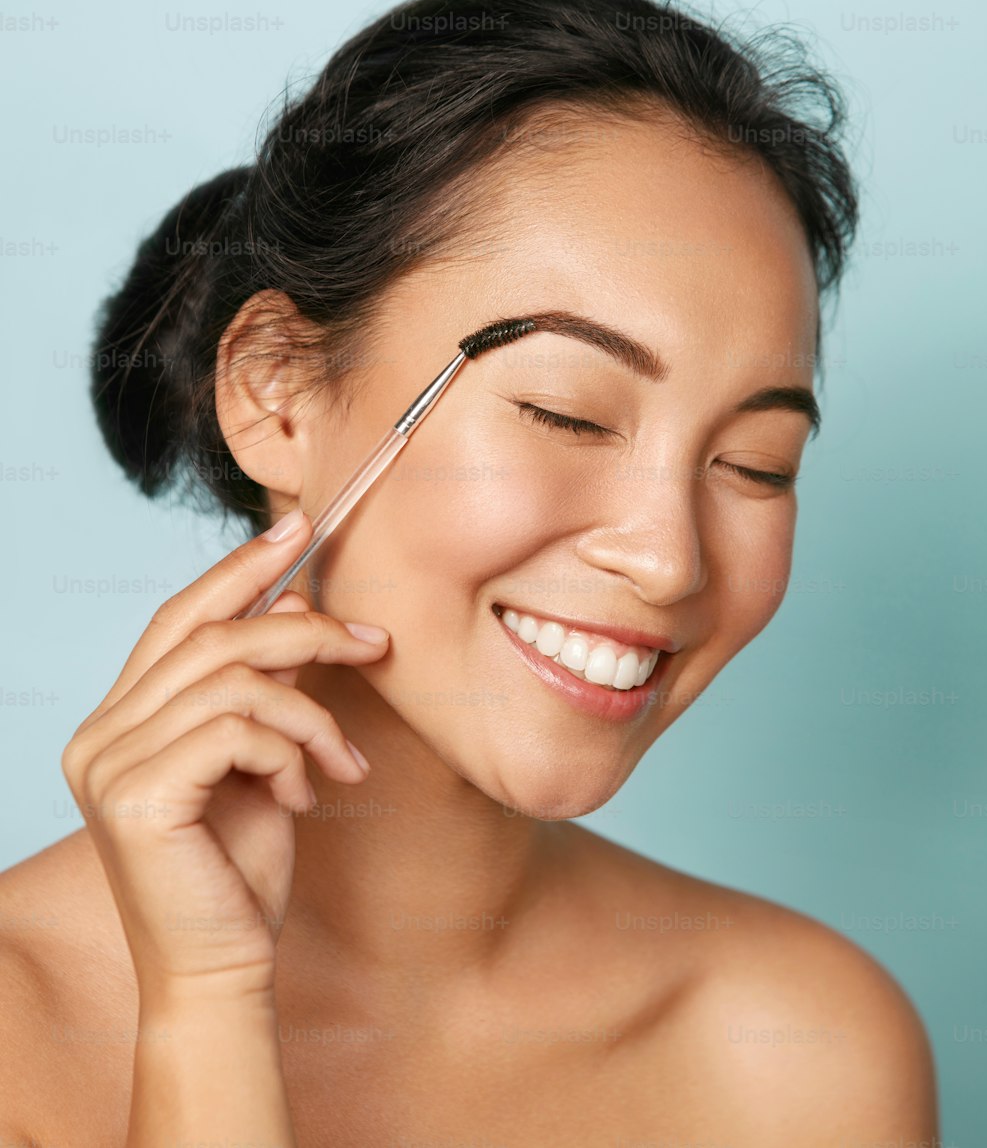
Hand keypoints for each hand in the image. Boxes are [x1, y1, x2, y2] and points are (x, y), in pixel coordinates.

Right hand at [60, 508, 389, 1004]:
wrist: (222, 972)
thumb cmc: (240, 871)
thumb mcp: (263, 757)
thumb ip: (267, 685)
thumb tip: (296, 603)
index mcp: (119, 720)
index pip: (179, 618)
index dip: (238, 569)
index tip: (298, 528)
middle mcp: (98, 734)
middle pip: (210, 635)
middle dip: (303, 627)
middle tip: (373, 642)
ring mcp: (107, 764)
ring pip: (233, 678)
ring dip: (312, 711)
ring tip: (341, 761)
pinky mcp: (136, 795)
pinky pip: (236, 727)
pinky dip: (290, 750)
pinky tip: (304, 795)